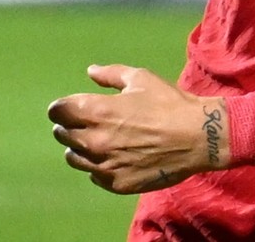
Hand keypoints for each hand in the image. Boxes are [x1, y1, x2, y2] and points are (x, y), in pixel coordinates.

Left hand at [48, 64, 228, 193]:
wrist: (197, 137)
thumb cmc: (168, 102)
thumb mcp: (140, 78)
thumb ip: (110, 74)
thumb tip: (90, 71)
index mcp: (96, 110)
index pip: (58, 112)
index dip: (60, 108)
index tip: (67, 108)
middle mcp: (95, 140)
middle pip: (63, 135)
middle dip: (68, 126)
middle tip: (82, 122)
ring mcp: (105, 165)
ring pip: (74, 158)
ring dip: (79, 148)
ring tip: (96, 141)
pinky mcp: (116, 183)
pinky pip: (94, 175)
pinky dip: (97, 166)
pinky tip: (112, 157)